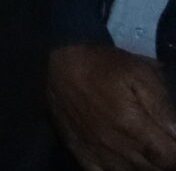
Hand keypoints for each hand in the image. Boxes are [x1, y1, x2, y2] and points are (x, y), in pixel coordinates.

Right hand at [51, 43, 175, 170]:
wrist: (58, 63)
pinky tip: (124, 163)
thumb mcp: (141, 74)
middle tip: (162, 143)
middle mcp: (118, 147)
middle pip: (155, 169)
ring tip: (148, 151)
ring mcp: (98, 153)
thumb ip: (163, 105)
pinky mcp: (82, 154)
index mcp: (135, 127)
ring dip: (146, 166)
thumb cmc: (104, 66)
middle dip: (165, 160)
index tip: (175, 142)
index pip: (172, 158)